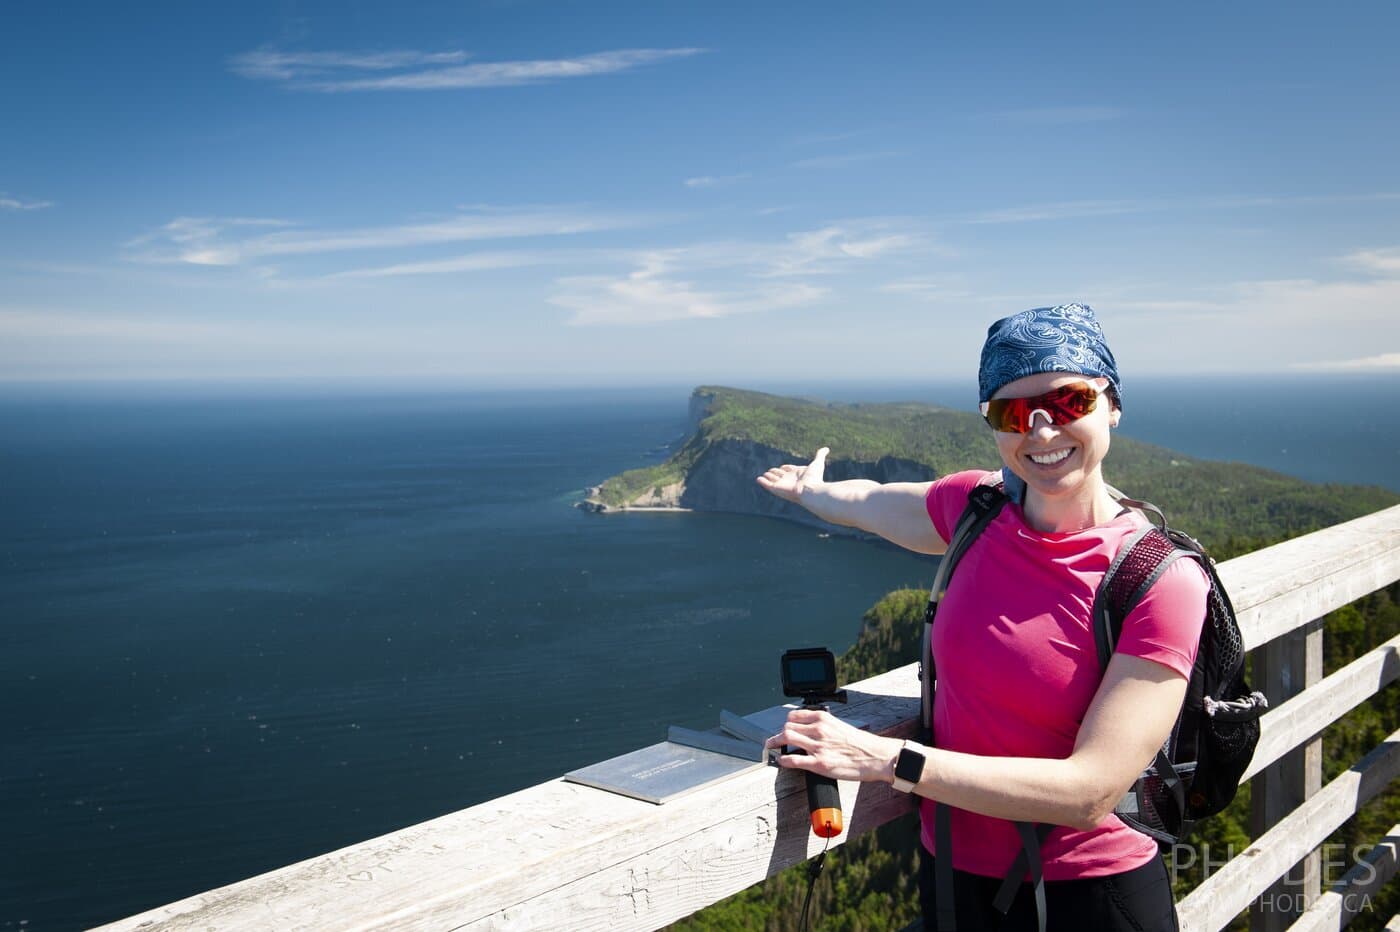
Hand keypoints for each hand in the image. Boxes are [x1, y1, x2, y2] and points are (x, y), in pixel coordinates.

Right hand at [755, 447, 829, 504]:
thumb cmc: (815, 478)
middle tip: (770, 471)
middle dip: (776, 472)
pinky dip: (762, 482)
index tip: (783, 467)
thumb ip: (820, 455)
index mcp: (798, 474)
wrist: (810, 490)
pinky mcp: (776, 488)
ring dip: (769, 476)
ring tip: (764, 475)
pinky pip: (767, 484)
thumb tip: (826, 448)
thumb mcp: (817, 463)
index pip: (789, 469)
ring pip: (774, 479)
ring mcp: (783, 484)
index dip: (786, 467)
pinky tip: (758, 479)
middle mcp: (790, 479)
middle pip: (781, 474)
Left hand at [763, 708, 898, 783]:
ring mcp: (818, 746)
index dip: (786, 723)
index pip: (794, 715)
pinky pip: (794, 760)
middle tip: (775, 741)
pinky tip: (782, 761)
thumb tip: (808, 729)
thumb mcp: (839, 725)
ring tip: (772, 748)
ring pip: (786, 738)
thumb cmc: (860, 743)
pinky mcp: (820, 763)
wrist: (875, 756)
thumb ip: (823, 725)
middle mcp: (819, 729)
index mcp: (823, 718)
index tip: (784, 728)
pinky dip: (783, 760)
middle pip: (787, 726)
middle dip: (779, 734)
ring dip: (775, 744)